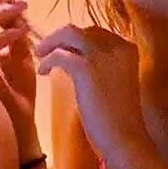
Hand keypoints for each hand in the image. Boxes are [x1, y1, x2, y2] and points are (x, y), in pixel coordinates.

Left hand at [34, 25, 143, 145]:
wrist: (124, 139)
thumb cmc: (119, 119)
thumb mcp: (114, 83)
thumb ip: (102, 67)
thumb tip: (76, 58)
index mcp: (128, 48)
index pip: (97, 33)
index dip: (77, 40)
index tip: (64, 49)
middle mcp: (118, 45)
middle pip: (83, 30)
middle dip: (62, 37)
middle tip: (47, 50)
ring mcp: (103, 54)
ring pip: (69, 33)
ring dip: (51, 41)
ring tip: (40, 54)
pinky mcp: (86, 68)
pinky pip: (59, 54)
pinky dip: (47, 60)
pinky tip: (43, 72)